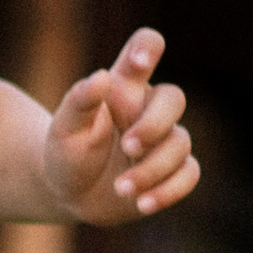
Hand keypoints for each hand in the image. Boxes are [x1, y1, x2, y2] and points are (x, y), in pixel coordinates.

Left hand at [46, 29, 199, 225]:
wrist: (70, 193)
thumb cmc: (66, 152)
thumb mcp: (64, 128)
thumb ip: (80, 101)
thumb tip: (102, 77)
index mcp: (124, 87)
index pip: (145, 48)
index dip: (148, 48)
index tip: (138, 63)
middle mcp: (148, 108)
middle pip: (174, 99)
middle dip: (153, 125)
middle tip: (127, 147)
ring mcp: (164, 140)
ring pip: (180, 143)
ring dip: (152, 169)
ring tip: (120, 188)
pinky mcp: (172, 171)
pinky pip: (189, 174)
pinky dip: (168, 191)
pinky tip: (142, 204)